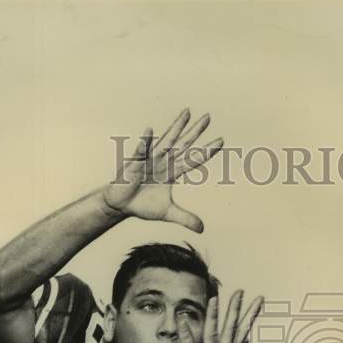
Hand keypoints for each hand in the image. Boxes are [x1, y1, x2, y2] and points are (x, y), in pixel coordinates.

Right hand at [102, 108, 222, 230]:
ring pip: (165, 141)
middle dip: (195, 131)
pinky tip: (149, 132)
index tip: (221, 140)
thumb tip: (202, 229)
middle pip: (183, 144)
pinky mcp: (134, 164)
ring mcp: (149, 160)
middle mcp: (164, 161)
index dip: (206, 152)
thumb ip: (185, 218)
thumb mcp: (167, 213)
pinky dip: (145, 143)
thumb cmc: (144, 204)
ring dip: (176, 128)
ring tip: (186, 113)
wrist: (121, 206)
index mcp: (173, 172)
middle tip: (208, 117)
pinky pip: (140, 152)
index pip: (193, 160)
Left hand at [177, 291, 263, 342]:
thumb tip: (243, 340)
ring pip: (213, 335)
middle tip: (240, 291)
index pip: (243, 330)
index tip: (259, 299)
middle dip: (235, 309)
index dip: (251, 314)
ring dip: (214, 316)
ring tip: (215, 298)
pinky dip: (187, 334)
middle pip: (232, 329)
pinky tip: (182, 320)